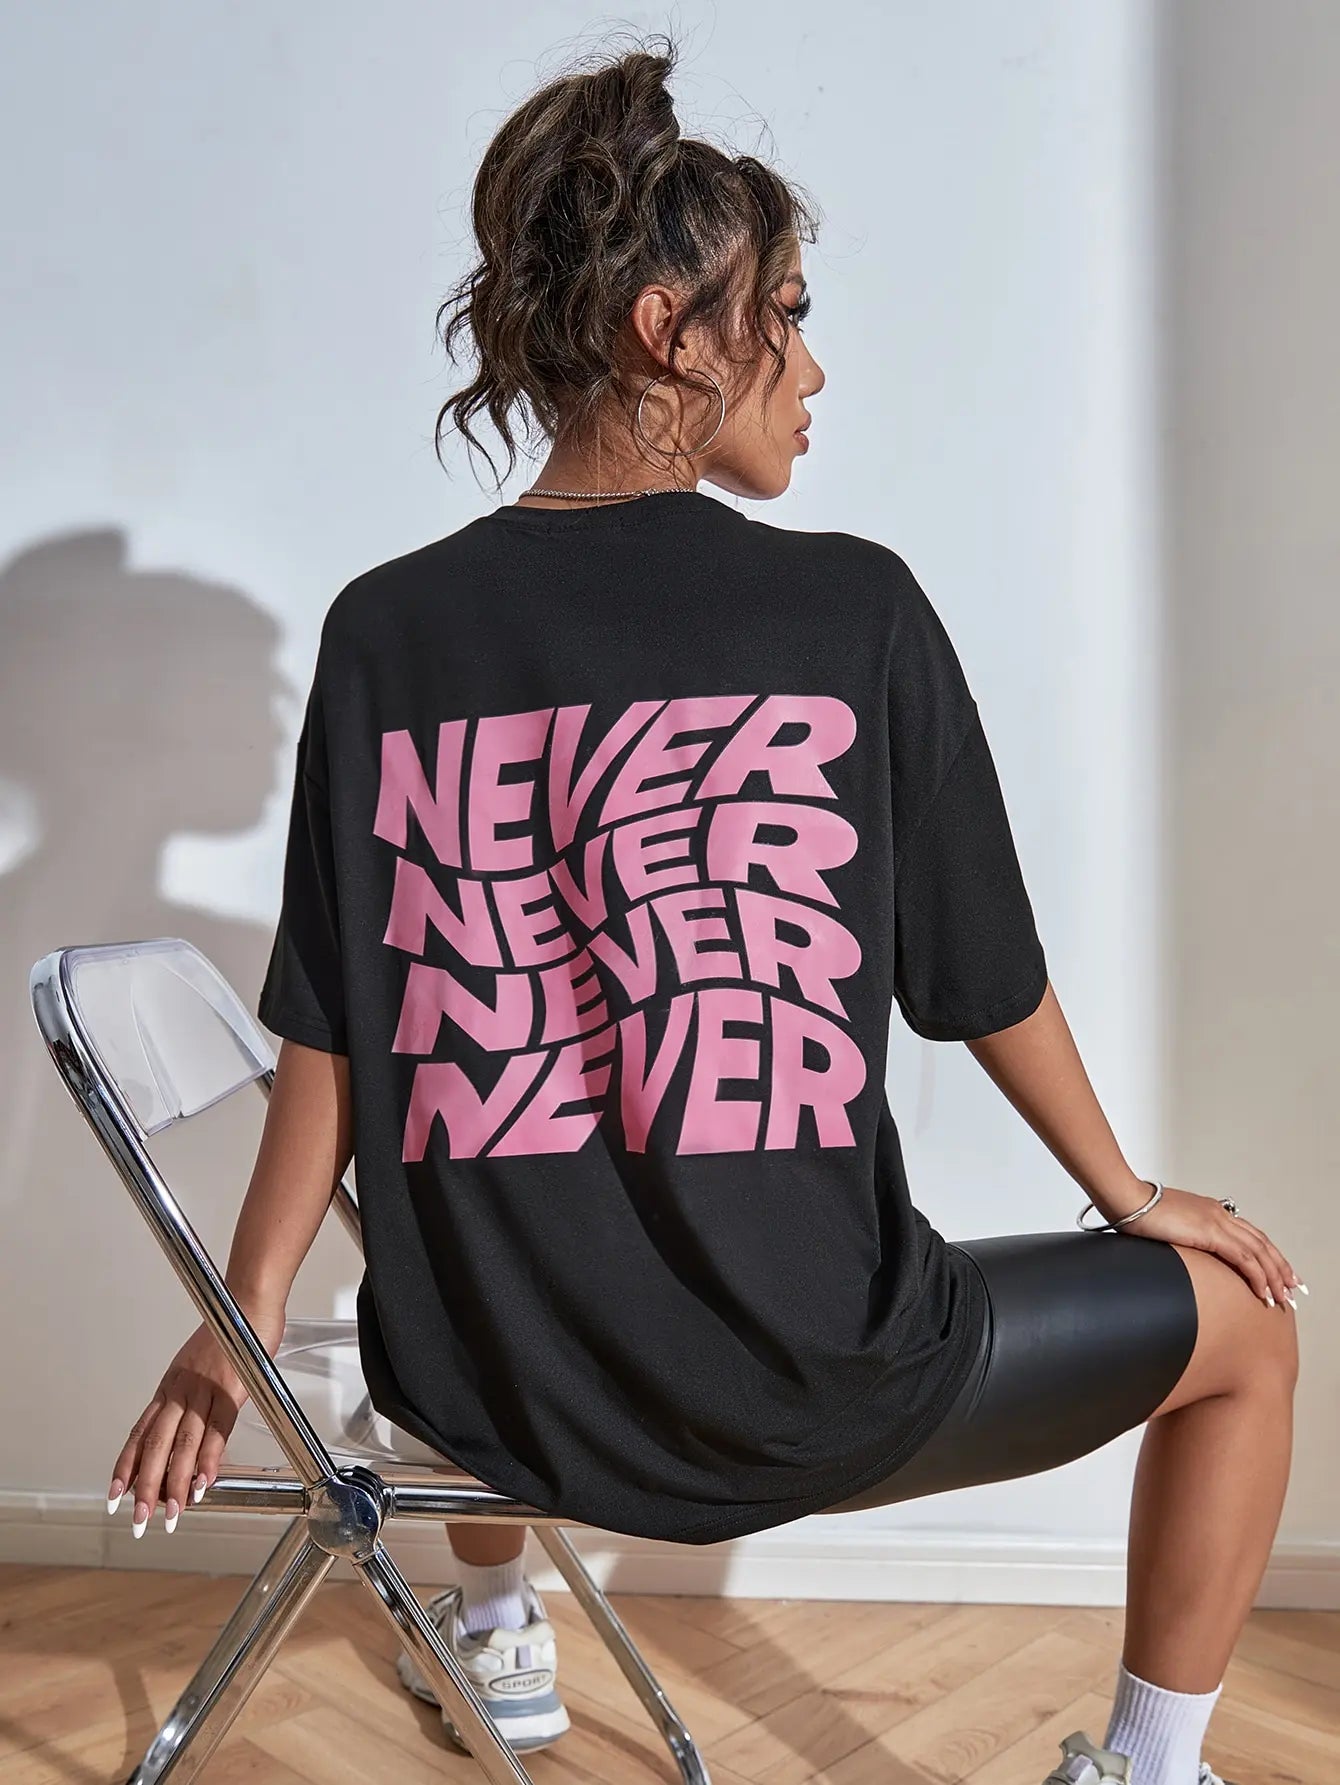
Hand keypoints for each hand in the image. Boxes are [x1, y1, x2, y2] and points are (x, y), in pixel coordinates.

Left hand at [107, 1301, 285, 1536]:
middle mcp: (180, 1390)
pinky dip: (209, 1459)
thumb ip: (193, 1397)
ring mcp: (204, 1389)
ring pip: (182, 1443)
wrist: (249, 1304)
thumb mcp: (199, 1366)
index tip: (115, 1496)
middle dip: (145, 1486)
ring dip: (175, 1481)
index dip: (126, 1466)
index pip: (140, 1433)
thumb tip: (190, 1429)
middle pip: (155, 1444)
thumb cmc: (230, 1332)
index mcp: (170, 1386)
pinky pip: (217, 1430)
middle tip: (139, 1520)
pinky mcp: (231, 1388)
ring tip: (171, 1513)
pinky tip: (203, 1483)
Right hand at [1112, 1182, 1303, 1310]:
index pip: (1249, 1234)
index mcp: (1210, 1210)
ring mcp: (1217, 1222)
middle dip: (1280, 1267)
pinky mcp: (1211, 1233)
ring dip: (1275, 1276)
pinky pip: (1244, 1259)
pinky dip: (1258, 1276)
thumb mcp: (1165, 1224)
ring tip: (1283, 1296)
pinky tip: (1264, 1292)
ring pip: (1259, 1252)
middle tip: (1293, 1287)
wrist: (1127, 1199)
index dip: (1267, 1253)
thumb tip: (1177, 1248)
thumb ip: (1179, 1234)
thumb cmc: (1136, 1211)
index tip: (1278, 1271)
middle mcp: (1220, 1214)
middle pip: (1262, 1243)